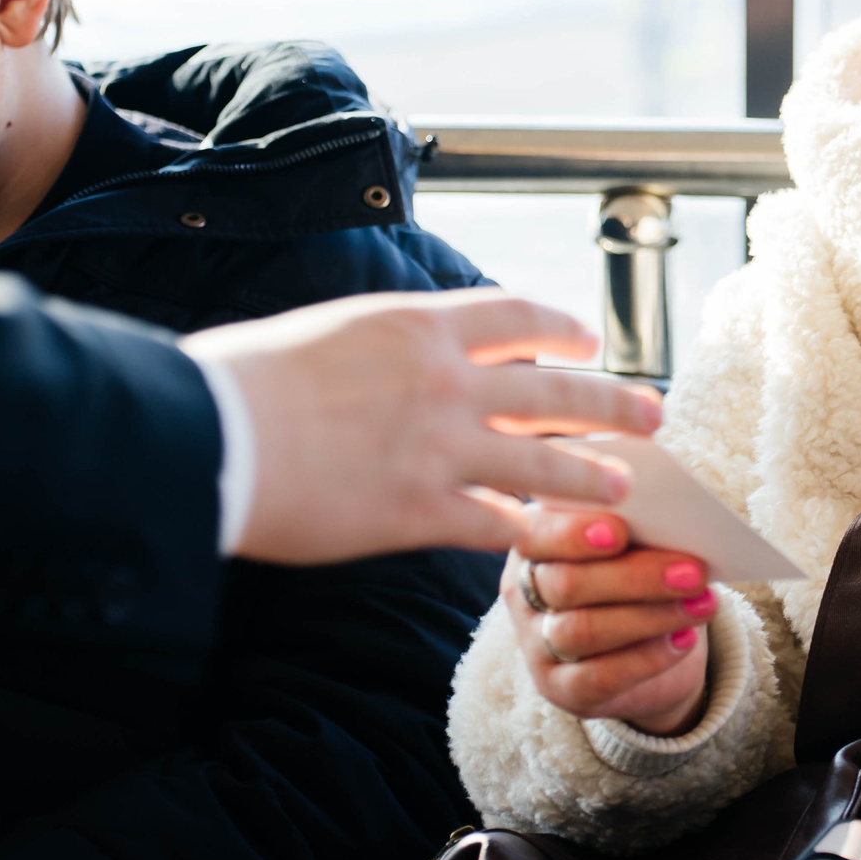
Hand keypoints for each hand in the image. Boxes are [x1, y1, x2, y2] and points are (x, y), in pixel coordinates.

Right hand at [183, 289, 663, 564]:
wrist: (208, 436)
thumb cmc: (242, 380)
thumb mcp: (328, 332)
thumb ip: (384, 344)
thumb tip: (408, 350)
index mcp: (419, 325)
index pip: (517, 316)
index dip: (563, 328)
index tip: (589, 338)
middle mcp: (444, 382)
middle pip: (558, 390)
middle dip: (613, 403)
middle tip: (652, 414)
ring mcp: (439, 449)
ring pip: (546, 463)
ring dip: (592, 476)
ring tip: (625, 488)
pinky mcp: (420, 511)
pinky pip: (498, 524)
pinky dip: (531, 534)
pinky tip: (552, 542)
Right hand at [507, 502, 712, 736]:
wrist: (648, 648)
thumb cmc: (638, 577)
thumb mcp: (635, 546)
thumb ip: (639, 532)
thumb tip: (674, 524)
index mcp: (535, 541)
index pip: (537, 531)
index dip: (572, 532)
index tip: (619, 531)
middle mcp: (525, 592)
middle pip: (566, 584)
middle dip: (635, 577)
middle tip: (694, 571)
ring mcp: (537, 645)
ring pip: (582, 630)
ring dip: (650, 617)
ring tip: (703, 604)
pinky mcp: (560, 688)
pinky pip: (599, 677)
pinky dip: (648, 658)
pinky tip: (685, 641)